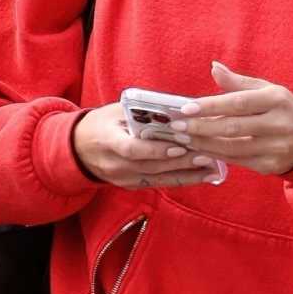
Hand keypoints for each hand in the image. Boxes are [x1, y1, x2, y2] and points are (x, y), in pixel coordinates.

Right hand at [72, 104, 223, 189]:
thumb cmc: (103, 123)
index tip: (179, 145)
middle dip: (181, 161)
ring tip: (212, 167)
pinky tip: (203, 176)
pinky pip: (160, 184)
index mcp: (108, 141)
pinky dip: (182, 179)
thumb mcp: (116, 111)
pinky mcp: (133, 186)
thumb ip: (143, 111)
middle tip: (207, 154)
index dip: (156, 149)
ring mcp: (124, 179)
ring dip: (187, 173)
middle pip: (152, 166)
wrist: (80, 149)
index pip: (132, 150)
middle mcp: (116, 165)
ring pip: (159, 178)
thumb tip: (180, 107)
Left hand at [179, 62, 292, 176]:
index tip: (186, 108)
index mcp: (277, 99)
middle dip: (201, 127)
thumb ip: (238, 83)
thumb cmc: (281, 109)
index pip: (238, 103)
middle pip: (233, 128)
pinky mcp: (270, 166)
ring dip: (204, 144)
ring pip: (232, 148)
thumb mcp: (267, 90)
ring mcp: (276, 148)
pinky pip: (237, 161)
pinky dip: (215, 155)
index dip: (210, 106)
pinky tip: (199, 149)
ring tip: (183, 138)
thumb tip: (214, 68)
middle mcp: (279, 124)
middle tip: (177, 126)